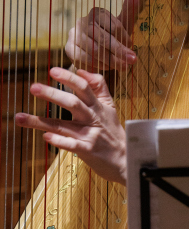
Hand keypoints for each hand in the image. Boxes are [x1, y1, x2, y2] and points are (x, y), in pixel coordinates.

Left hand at [15, 67, 126, 184]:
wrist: (128, 158)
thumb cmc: (114, 133)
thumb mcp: (110, 107)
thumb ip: (99, 87)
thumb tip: (81, 71)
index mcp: (99, 106)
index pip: (84, 87)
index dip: (68, 77)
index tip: (52, 70)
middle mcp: (94, 118)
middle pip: (73, 102)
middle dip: (52, 94)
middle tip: (33, 87)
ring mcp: (91, 135)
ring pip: (64, 125)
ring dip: (40, 121)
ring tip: (19, 118)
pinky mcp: (89, 151)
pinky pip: (72, 145)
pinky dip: (59, 141)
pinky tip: (45, 137)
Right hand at [65, 0, 144, 71]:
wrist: (97, 57)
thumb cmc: (112, 38)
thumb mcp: (123, 25)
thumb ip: (131, 8)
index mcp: (97, 12)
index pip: (113, 24)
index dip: (124, 38)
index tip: (132, 47)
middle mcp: (83, 21)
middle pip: (103, 37)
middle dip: (119, 51)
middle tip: (132, 61)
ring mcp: (74, 34)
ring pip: (94, 49)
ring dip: (110, 60)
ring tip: (121, 66)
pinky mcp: (68, 48)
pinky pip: (84, 58)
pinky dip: (98, 64)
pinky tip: (107, 68)